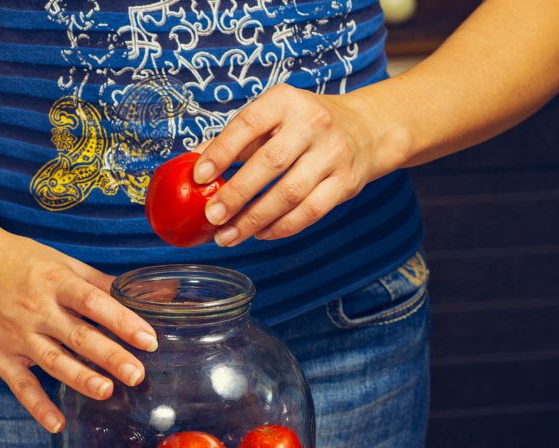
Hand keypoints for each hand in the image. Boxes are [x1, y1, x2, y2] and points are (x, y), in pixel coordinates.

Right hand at [0, 223, 157, 432]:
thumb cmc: (17, 260)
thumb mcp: (59, 262)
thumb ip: (100, 283)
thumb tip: (146, 293)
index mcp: (55, 282)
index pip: (95, 303)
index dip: (123, 322)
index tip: (149, 340)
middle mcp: (36, 308)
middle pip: (78, 336)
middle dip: (110, 356)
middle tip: (137, 374)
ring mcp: (15, 334)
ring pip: (53, 361)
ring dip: (81, 378)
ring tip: (106, 391)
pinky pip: (21, 385)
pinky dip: (37, 406)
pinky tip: (57, 424)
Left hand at [194, 84, 389, 246]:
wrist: (366, 130)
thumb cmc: (305, 125)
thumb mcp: (273, 117)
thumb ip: (235, 139)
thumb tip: (192, 161)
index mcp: (286, 101)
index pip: (249, 124)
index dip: (222, 151)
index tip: (200, 176)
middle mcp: (313, 124)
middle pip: (270, 164)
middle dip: (236, 194)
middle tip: (212, 216)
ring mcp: (332, 154)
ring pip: (290, 193)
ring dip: (255, 219)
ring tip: (229, 236)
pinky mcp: (345, 183)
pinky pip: (310, 212)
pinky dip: (281, 227)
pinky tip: (260, 233)